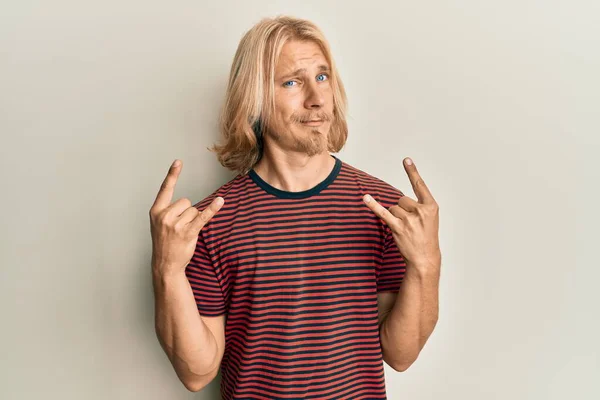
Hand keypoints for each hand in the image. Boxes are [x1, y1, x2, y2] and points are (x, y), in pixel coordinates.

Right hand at [149, 159, 223, 276]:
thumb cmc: (164, 242)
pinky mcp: (188, 232)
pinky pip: (203, 216)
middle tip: (179, 227)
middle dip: (187, 212)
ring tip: (184, 232)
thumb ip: (169, 210)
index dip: (172, 174)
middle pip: (186, 201)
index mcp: (156, 211)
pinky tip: (220, 201)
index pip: (165, 189)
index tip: (178, 161)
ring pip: (194, 210)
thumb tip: (187, 203)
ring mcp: (175, 225)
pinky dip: (213, 209)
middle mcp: (164, 216)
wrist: (165, 264)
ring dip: (193, 220)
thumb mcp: (159, 223)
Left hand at [363, 157, 439, 267]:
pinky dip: (373, 205)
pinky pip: (383, 213)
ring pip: (393, 208)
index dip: (412, 172)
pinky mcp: (398, 227)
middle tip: (411, 224)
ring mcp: (409, 219)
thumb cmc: (426, 237)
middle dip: (402, 210)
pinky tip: (365, 198)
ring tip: (405, 229)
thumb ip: (418, 206)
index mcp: (431, 207)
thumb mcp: (430, 219)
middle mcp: (420, 211)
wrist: (425, 258)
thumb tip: (399, 201)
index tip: (406, 160)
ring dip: (395, 217)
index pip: (420, 186)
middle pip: (401, 200)